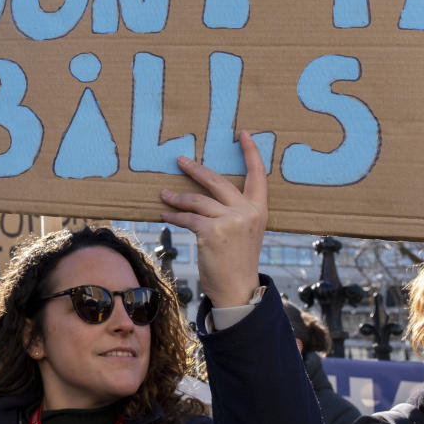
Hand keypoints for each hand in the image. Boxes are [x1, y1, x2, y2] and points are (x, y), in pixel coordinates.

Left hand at [160, 131, 267, 307]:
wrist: (238, 289)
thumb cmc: (238, 260)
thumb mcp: (246, 232)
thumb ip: (236, 212)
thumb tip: (209, 195)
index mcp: (259, 209)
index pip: (258, 175)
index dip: (251, 153)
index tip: (243, 134)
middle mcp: (247, 212)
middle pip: (218, 181)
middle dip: (196, 170)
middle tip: (180, 160)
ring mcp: (231, 221)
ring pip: (197, 201)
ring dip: (177, 197)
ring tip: (164, 194)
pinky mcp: (212, 232)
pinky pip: (188, 218)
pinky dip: (174, 217)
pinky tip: (164, 215)